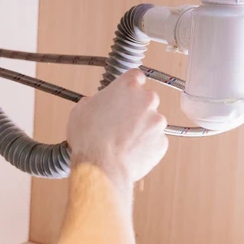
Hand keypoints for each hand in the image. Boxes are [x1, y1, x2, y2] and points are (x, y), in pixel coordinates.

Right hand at [67, 69, 168, 184]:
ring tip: (124, 140)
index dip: (130, 85)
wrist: (101, 167)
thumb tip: (93, 104)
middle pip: (147, 98)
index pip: (136, 76)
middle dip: (137, 108)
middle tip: (122, 121)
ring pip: (152, 121)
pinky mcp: (162, 142)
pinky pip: (155, 140)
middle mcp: (147, 100)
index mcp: (127, 86)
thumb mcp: (80, 110)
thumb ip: (93, 101)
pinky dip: (146, 145)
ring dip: (142, 127)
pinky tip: (130, 151)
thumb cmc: (89, 138)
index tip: (126, 93)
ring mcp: (157, 121)